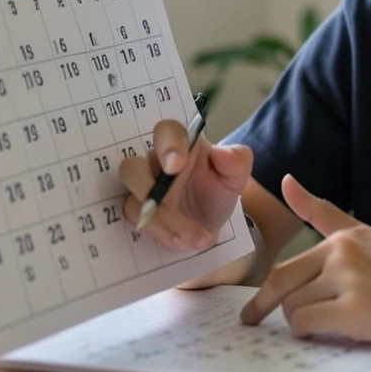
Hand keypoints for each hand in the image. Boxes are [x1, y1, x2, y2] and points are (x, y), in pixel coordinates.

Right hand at [118, 119, 252, 252]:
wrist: (210, 224)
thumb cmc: (218, 191)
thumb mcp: (236, 176)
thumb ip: (237, 160)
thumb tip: (223, 153)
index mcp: (181, 144)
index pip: (166, 131)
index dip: (166, 144)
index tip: (175, 164)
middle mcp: (156, 162)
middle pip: (133, 165)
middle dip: (151, 189)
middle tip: (172, 207)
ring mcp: (142, 186)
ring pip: (133, 196)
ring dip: (160, 219)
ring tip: (194, 236)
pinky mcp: (136, 208)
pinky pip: (135, 218)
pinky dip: (159, 232)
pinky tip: (182, 241)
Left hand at [239, 174, 370, 346]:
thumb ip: (325, 214)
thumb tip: (286, 181)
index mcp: (345, 237)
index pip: (288, 261)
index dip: (263, 287)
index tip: (249, 306)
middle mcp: (341, 253)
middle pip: (280, 283)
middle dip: (263, 306)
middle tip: (252, 322)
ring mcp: (347, 281)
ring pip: (291, 307)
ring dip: (299, 322)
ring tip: (323, 326)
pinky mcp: (354, 311)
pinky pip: (306, 324)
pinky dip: (309, 333)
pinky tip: (329, 334)